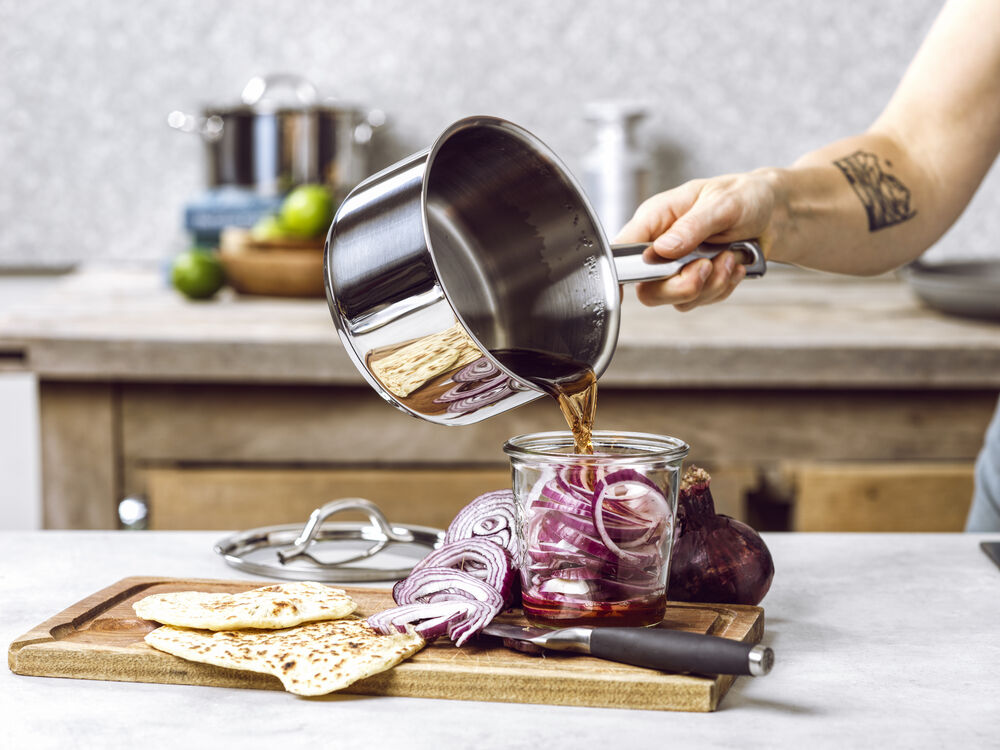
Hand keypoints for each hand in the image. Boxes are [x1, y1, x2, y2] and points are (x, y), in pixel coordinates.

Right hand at [614, 169, 780, 310]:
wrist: (776, 213)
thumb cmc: (745, 196)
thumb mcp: (721, 203)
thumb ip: (691, 226)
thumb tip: (663, 249)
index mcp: (655, 219)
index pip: (622, 251)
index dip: (617, 274)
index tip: (622, 293)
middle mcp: (660, 246)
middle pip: (648, 288)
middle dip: (682, 286)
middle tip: (707, 266)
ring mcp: (677, 267)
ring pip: (676, 299)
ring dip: (710, 285)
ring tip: (729, 258)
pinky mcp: (696, 282)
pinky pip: (701, 300)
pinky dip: (722, 287)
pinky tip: (733, 265)